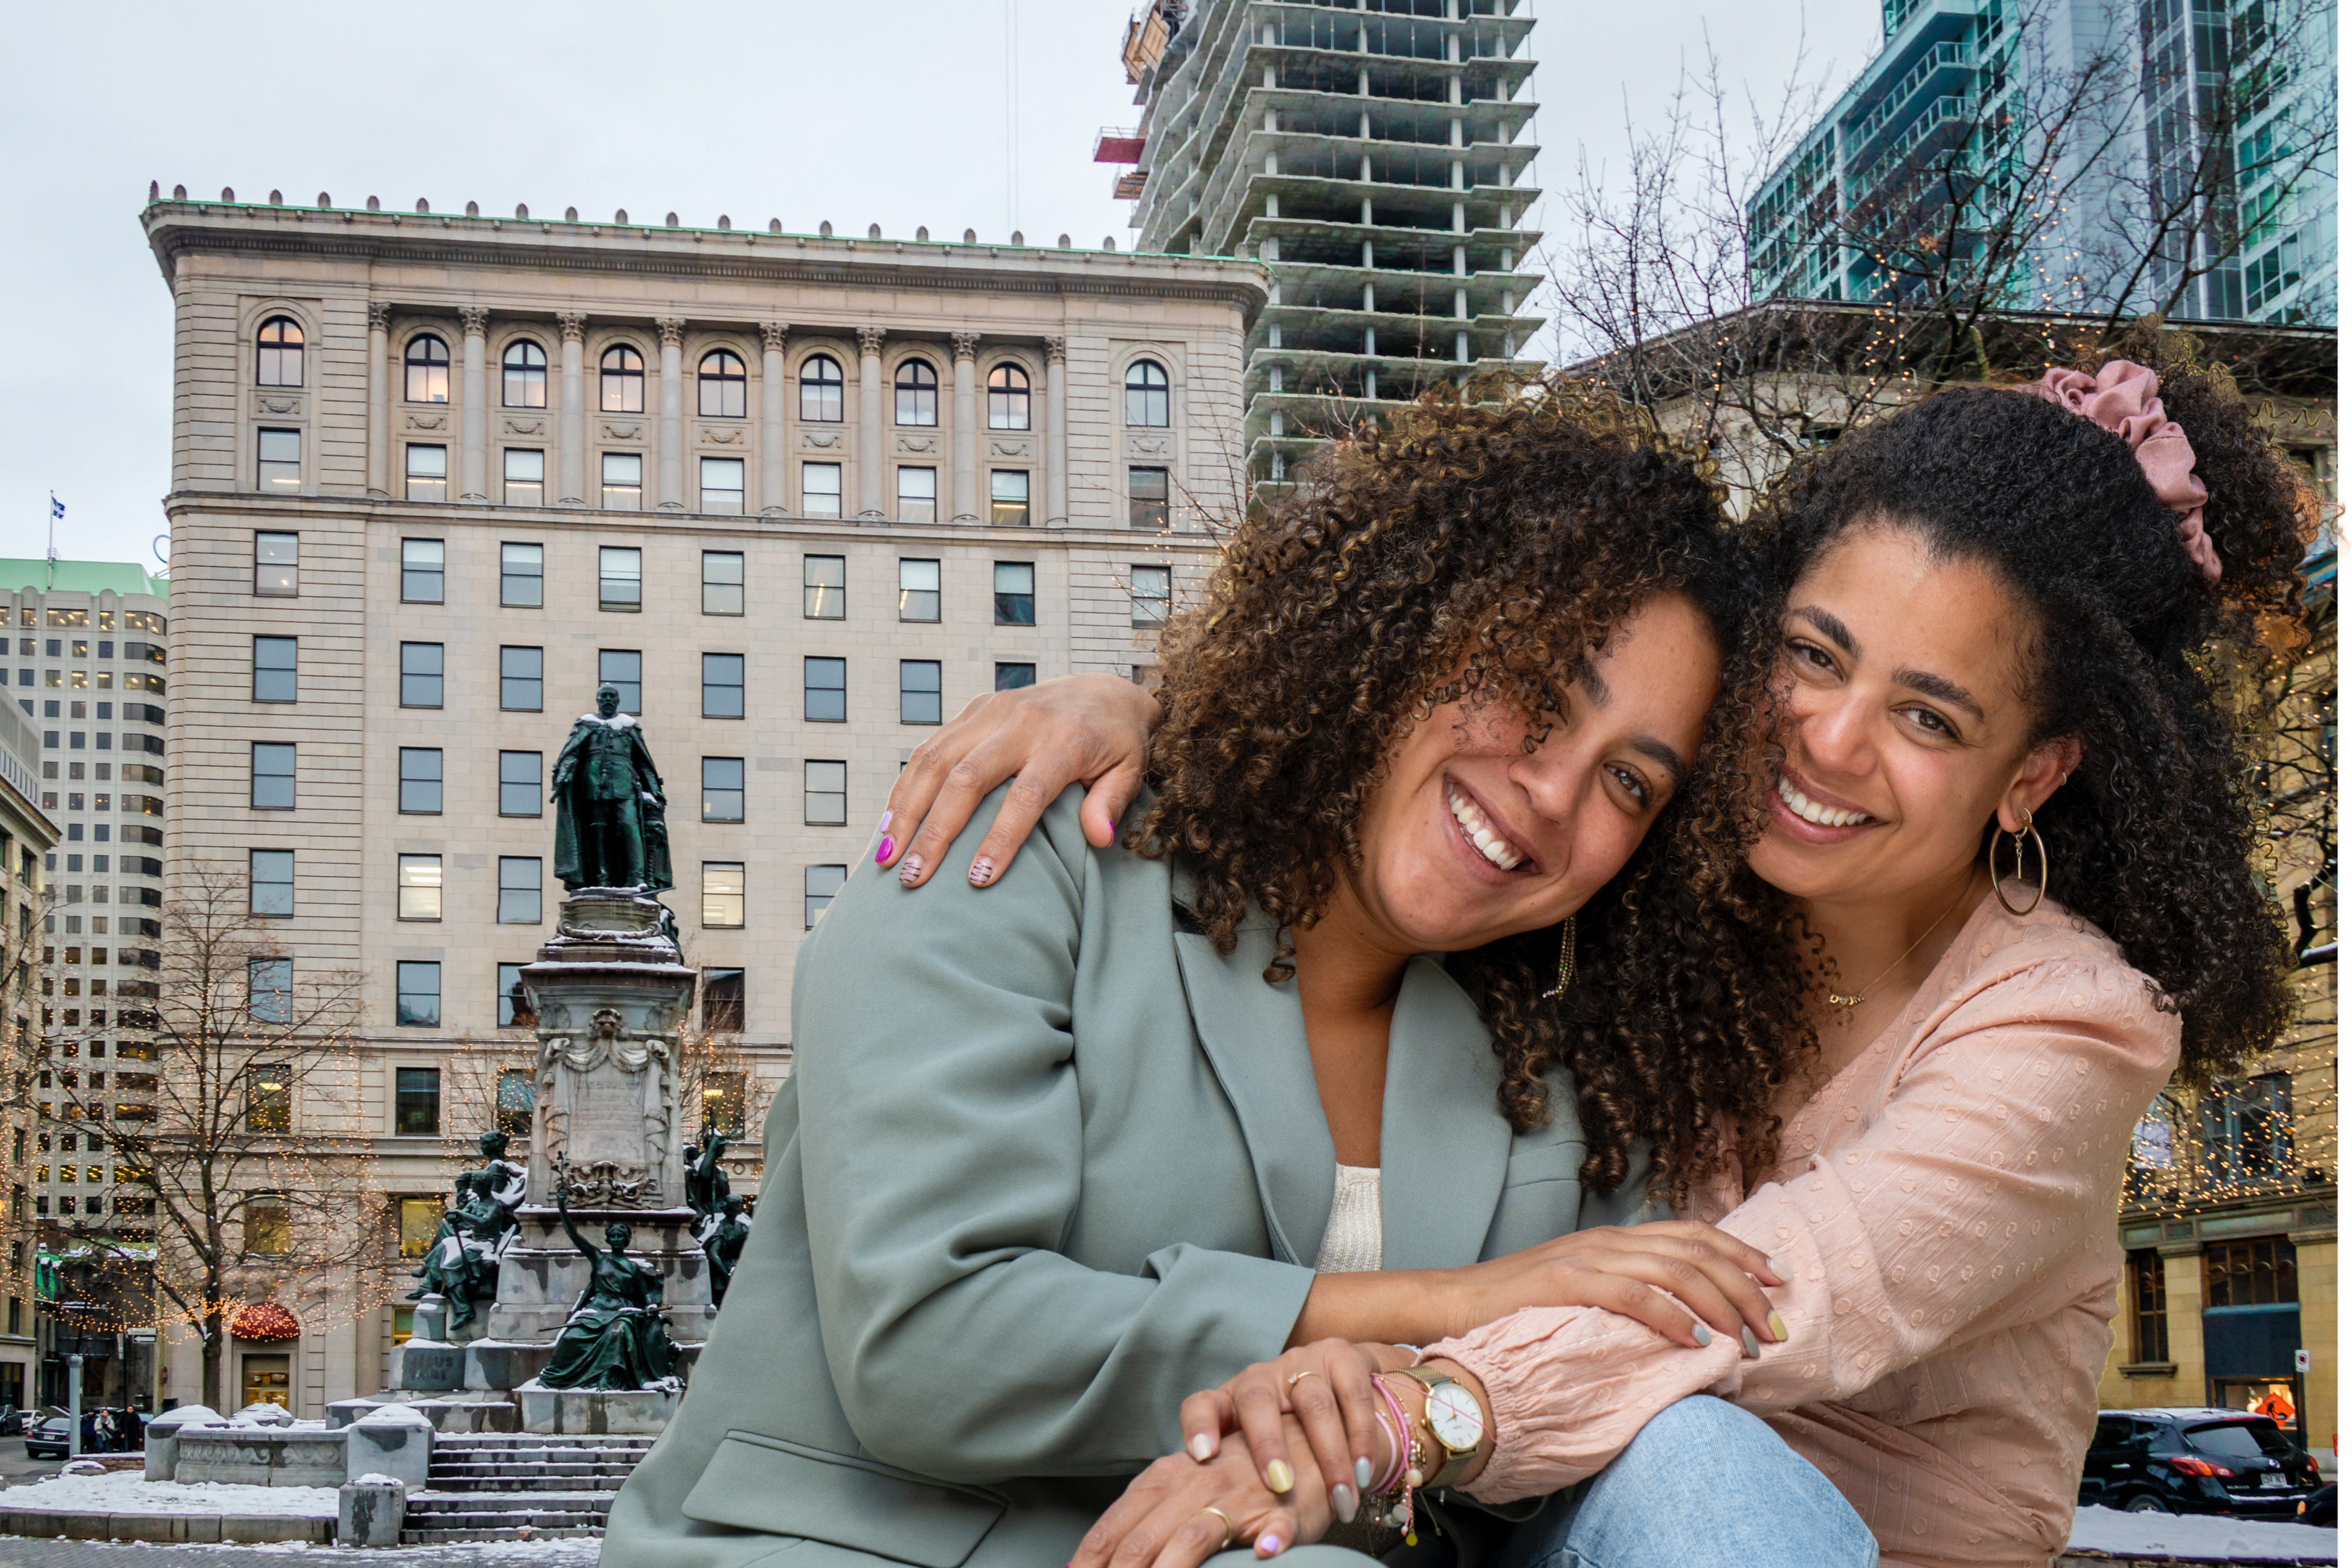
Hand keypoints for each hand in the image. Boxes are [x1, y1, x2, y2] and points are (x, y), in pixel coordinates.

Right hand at [881, 674, 1159, 887]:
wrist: (1103, 690)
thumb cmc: (1117, 744)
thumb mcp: (1130, 772)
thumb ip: (1111, 803)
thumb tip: (1097, 838)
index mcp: (1065, 740)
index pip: (1027, 795)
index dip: (1001, 838)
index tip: (979, 880)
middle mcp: (1022, 721)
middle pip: (966, 778)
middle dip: (935, 831)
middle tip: (913, 878)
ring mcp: (992, 711)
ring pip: (935, 760)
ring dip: (906, 810)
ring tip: (887, 858)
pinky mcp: (973, 709)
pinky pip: (929, 748)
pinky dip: (905, 787)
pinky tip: (889, 824)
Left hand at [1076, 1424, 1333, 1567]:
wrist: (1303, 1442)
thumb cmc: (1237, 1476)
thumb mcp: (1183, 1488)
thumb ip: (1144, 1519)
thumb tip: (1093, 1560)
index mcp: (1166, 1476)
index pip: (1115, 1525)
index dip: (1090, 1559)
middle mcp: (1195, 1481)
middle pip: (1142, 1537)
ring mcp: (1237, 1496)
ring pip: (1192, 1537)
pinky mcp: (1281, 1510)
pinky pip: (1271, 1530)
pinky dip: (1265, 1545)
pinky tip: (1260, 1555)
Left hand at [1177, 1340, 1409, 1520]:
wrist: (1349, 1387)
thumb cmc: (1295, 1436)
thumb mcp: (1262, 1453)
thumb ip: (1242, 1480)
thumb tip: (1232, 1538)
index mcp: (1233, 1401)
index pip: (1202, 1405)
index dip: (1199, 1427)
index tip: (1202, 1456)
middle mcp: (1263, 1377)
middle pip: (1257, 1401)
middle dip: (1269, 1444)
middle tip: (1280, 1485)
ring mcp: (1303, 1362)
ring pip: (1313, 1401)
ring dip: (1329, 1454)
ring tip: (1339, 1497)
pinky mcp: (1342, 1356)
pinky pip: (1353, 1393)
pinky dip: (1361, 1435)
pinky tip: (1362, 1469)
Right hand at [1442, 1220, 1786, 1349]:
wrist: (1454, 1303)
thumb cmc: (1521, 1309)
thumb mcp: (1584, 1292)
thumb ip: (1629, 1295)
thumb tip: (1686, 1323)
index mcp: (1617, 1239)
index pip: (1694, 1234)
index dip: (1742, 1253)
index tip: (1778, 1282)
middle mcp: (1609, 1241)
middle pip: (1696, 1251)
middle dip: (1745, 1288)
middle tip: (1775, 1328)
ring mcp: (1587, 1257)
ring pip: (1674, 1270)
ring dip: (1720, 1307)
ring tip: (1745, 1342)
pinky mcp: (1565, 1282)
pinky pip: (1632, 1294)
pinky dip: (1671, 1316)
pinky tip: (1695, 1341)